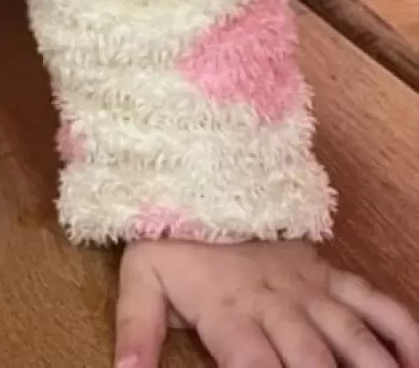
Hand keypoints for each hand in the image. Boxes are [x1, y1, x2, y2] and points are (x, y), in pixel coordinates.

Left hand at [115, 239, 418, 367]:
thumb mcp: (141, 278)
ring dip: (374, 366)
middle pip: (312, 358)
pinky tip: (418, 358)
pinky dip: (403, 328)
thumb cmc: (172, 240)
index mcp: (230, 312)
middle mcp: (276, 304)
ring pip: (352, 334)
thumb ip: (135, 328)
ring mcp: (309, 289)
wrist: (200, 176)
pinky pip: (374, 300)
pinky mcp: (330, 275)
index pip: (253, 365)